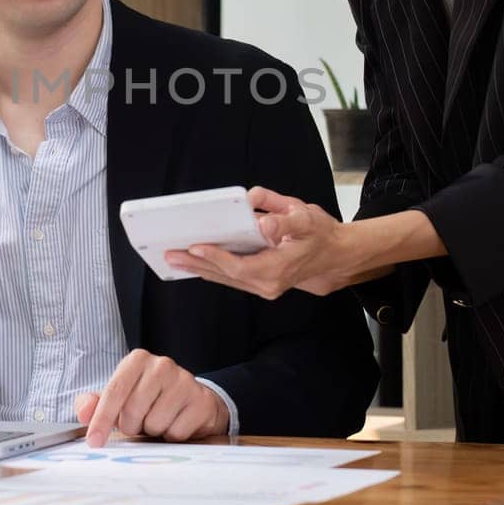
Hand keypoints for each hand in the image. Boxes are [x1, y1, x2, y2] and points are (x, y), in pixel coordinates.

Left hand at [73, 349, 228, 447]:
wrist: (190, 401)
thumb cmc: (148, 400)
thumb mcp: (118, 398)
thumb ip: (94, 404)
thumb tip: (84, 413)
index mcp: (137, 361)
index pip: (114, 391)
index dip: (101, 419)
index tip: (94, 441)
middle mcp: (162, 365)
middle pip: (133, 410)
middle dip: (131, 425)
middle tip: (138, 422)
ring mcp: (185, 381)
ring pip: (155, 424)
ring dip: (153, 431)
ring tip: (158, 420)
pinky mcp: (201, 401)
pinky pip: (177, 433)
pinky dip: (172, 436)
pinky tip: (175, 424)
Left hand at [165, 186, 398, 299]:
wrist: (334, 256)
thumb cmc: (319, 233)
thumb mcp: (306, 217)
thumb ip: (284, 217)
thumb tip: (261, 221)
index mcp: (277, 269)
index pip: (239, 266)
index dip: (215, 257)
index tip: (194, 247)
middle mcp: (267, 284)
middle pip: (225, 275)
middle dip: (196, 264)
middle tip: (169, 254)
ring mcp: (263, 287)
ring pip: (225, 278)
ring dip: (198, 269)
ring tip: (173, 259)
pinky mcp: (260, 283)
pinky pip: (230, 277)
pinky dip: (211, 269)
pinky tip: (193, 263)